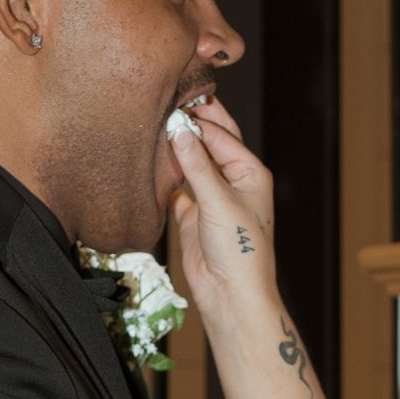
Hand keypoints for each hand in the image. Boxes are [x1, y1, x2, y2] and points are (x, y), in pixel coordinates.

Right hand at [166, 95, 275, 312]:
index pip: (221, 136)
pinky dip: (165, 176)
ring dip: (176, 148)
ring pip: (191, 163)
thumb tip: (178, 130)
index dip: (198, 119)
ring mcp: (211, 197)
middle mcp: (232, 181)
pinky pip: (177, 187)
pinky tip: (150, 162)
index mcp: (250, 172)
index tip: (172, 105)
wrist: (230, 295)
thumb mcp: (219, 201)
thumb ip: (197, 165)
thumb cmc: (241, 251)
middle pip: (210, 143)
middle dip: (191, 124)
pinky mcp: (193, 215)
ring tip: (153, 126)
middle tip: (165, 102)